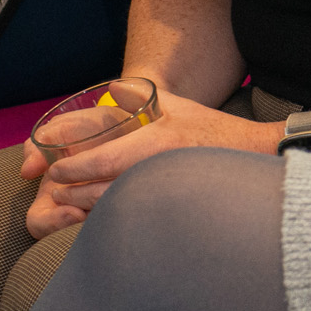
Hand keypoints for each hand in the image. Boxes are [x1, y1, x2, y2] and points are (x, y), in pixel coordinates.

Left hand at [19, 86, 282, 237]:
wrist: (256, 159)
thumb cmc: (213, 131)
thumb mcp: (176, 105)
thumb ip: (139, 95)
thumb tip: (110, 88)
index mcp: (154, 143)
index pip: (101, 161)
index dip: (71, 169)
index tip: (54, 171)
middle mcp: (156, 172)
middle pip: (100, 191)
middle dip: (72, 193)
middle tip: (54, 193)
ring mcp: (165, 195)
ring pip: (114, 210)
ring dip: (86, 210)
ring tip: (69, 208)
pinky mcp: (173, 213)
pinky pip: (133, 220)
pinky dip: (112, 221)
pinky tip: (101, 222)